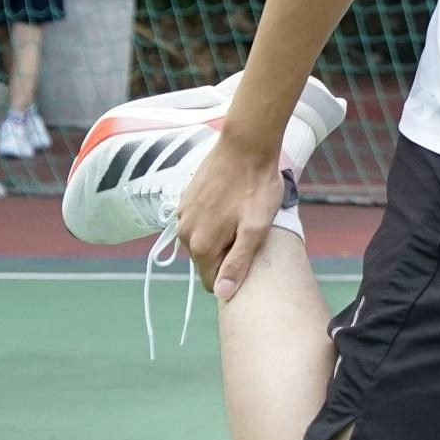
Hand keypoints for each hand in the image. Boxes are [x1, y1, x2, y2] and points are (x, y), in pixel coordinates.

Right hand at [176, 133, 285, 302]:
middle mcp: (184, 233)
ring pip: (202, 242)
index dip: (234, 276)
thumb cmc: (256, 186)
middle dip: (227, 255)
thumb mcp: (255, 228)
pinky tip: (231, 206)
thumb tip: (223, 294)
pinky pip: (199, 223)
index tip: (251, 259)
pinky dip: (213, 221)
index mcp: (201, 245)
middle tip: (251, 235)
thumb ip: (238, 263)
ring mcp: (182, 215)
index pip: (212, 282)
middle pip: (207, 261)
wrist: (245, 145)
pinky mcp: (185, 200)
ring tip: (243, 218)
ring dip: (221, 237)